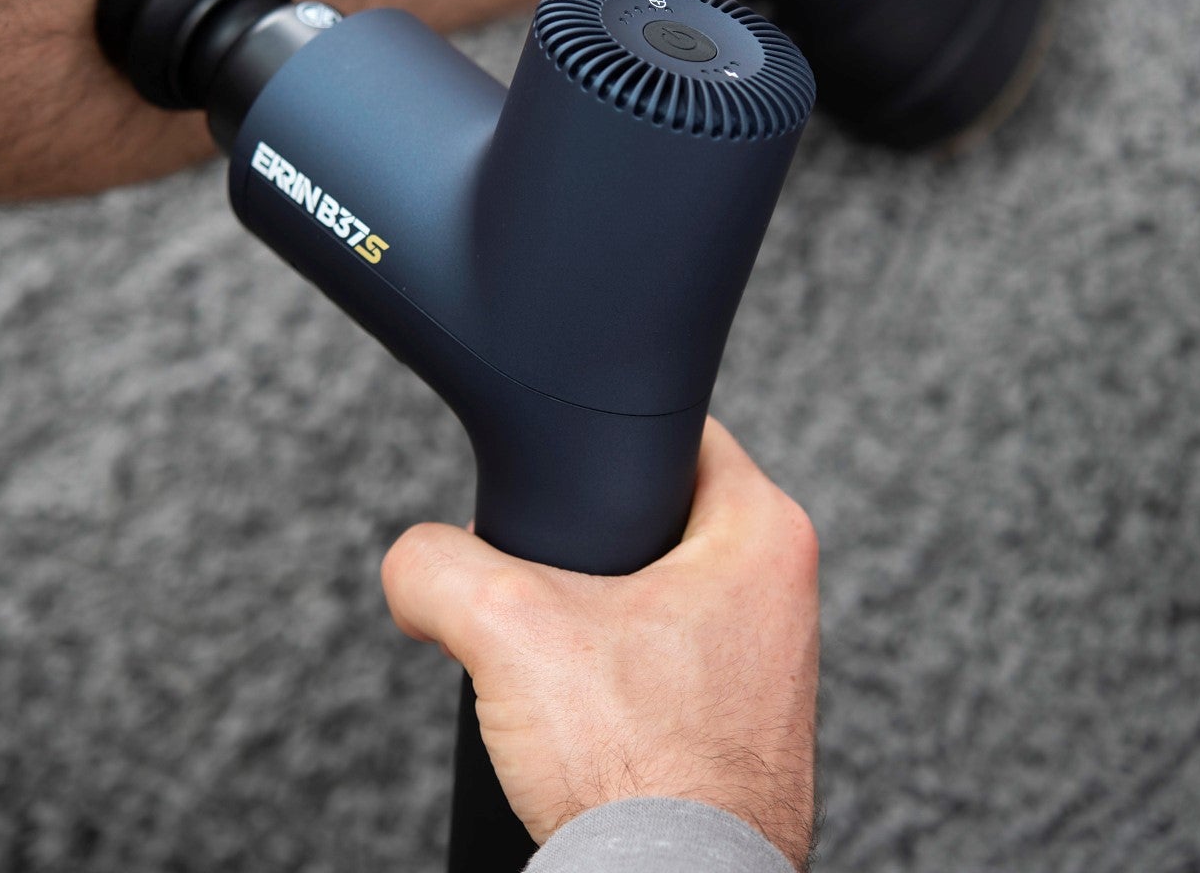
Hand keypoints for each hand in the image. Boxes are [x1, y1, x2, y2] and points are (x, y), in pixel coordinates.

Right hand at [381, 418, 818, 866]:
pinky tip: (579, 714)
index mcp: (764, 532)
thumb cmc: (638, 768)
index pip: (675, 431)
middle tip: (540, 575)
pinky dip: (615, 683)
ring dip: (595, 621)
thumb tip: (415, 566)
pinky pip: (663, 669)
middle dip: (586, 545)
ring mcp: (768, 665)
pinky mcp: (741, 727)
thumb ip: (436, 564)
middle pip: (655, 518)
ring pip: (653, 599)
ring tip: (556, 654)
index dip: (599, 445)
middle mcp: (785, 592)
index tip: (555, 476)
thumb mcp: (503, 628)